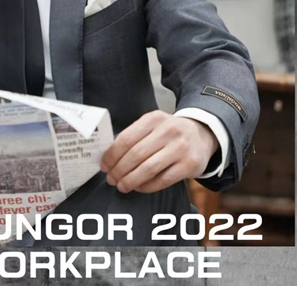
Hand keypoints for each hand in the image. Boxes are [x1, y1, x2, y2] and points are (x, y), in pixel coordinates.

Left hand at [100, 110, 218, 193]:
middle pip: (136, 155)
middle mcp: (168, 131)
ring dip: (131, 180)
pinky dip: (147, 186)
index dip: (112, 155)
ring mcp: (180, 148)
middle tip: (111, 179)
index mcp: (154, 118)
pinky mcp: (189, 164)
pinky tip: (139, 187)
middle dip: (119, 170)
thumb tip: (110, 158)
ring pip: (148, 169)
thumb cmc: (169, 133)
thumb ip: (135, 137)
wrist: (202, 134)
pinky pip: (163, 180)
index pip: (126, 138)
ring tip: (122, 186)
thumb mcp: (153, 125)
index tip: (104, 166)